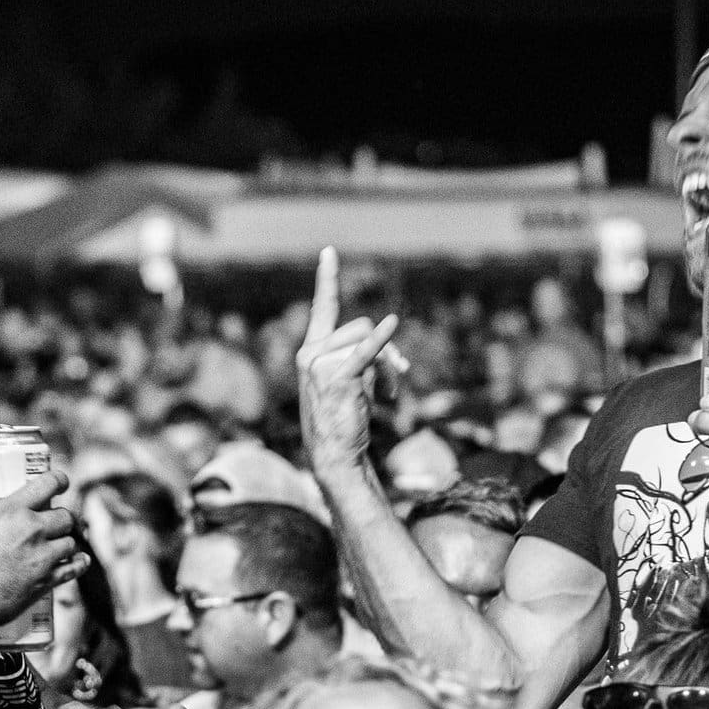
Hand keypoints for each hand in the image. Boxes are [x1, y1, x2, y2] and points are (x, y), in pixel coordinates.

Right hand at [0, 472, 87, 630]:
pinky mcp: (44, 582)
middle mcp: (31, 530)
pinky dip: (79, 564)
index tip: (61, 482)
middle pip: (65, 516)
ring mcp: (41, 557)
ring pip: (71, 542)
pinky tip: (80, 561)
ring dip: (68, 541)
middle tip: (55, 521)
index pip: (48, 483)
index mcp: (9, 510)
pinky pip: (72, 570)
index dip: (59, 480)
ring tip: (61, 543)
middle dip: (62, 517)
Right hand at [296, 247, 399, 472]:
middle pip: (361, 327)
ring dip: (389, 366)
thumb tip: (397, 357)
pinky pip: (366, 352)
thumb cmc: (345, 421)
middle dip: (387, 350)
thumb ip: (368, 359)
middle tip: (397, 379)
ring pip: (369, 341)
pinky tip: (392, 324)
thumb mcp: (355, 382)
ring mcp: (321, 365)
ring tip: (389, 393)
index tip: (329, 252)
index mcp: (312, 351)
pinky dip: (382, 340)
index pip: (321, 309)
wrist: (336, 456)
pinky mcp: (338, 378)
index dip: (327, 280)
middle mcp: (311, 353)